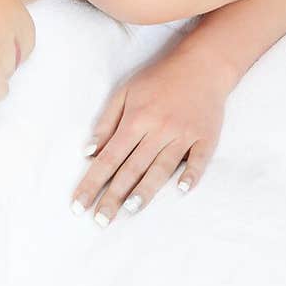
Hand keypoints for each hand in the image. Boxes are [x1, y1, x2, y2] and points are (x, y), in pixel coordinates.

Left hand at [70, 42, 232, 227]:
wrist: (202, 64)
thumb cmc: (159, 79)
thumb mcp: (125, 92)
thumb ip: (106, 122)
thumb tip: (88, 152)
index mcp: (135, 120)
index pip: (107, 158)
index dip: (91, 183)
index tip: (79, 205)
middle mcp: (157, 129)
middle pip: (131, 168)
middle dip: (113, 196)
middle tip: (100, 221)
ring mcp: (183, 134)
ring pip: (161, 167)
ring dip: (145, 189)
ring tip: (130, 209)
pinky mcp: (206, 137)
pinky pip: (198, 160)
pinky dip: (190, 174)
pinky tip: (181, 190)